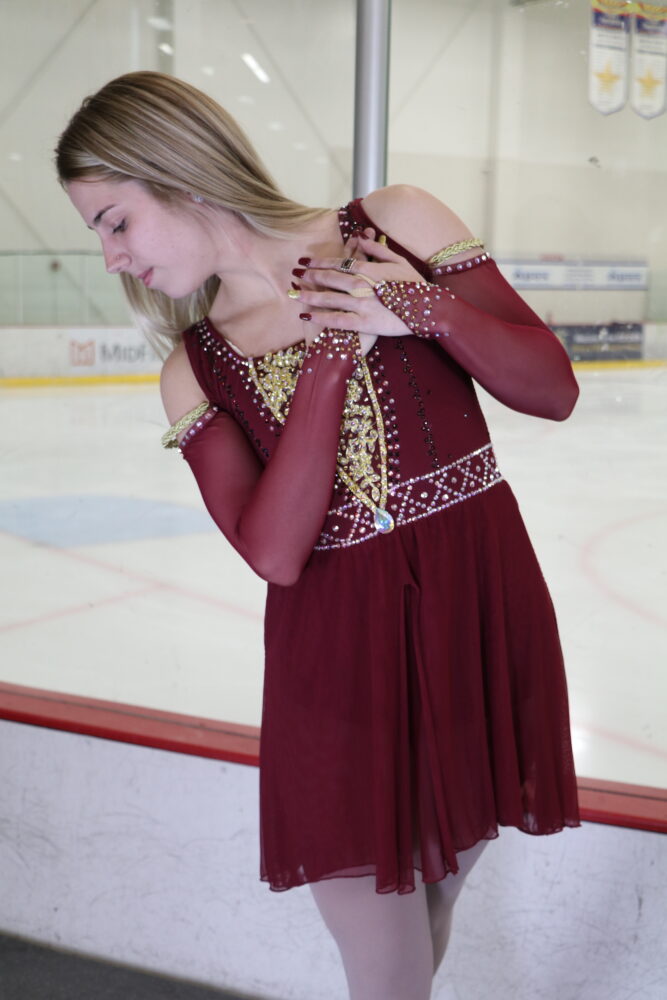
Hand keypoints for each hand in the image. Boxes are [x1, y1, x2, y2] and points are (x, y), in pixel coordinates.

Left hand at [292, 230, 426, 339]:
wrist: (430, 311)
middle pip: (331, 278)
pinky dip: (321, 317)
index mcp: (371, 269)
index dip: (321, 261)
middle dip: (311, 275)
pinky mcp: (365, 323)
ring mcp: (363, 305)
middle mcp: (363, 285)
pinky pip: (338, 320)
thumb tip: (361, 238)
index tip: (306, 261)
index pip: (340, 262)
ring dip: (310, 295)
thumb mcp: (400, 262)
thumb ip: (379, 250)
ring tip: (294, 293)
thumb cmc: (416, 285)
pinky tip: (307, 315)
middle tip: (295, 273)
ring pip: (330, 298)